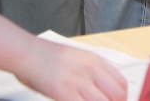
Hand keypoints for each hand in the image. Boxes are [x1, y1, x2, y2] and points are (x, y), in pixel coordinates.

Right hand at [13, 38, 127, 100]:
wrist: (26, 53)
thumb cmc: (47, 55)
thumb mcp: (78, 56)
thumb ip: (92, 70)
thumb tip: (103, 87)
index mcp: (96, 60)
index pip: (121, 83)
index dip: (123, 97)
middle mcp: (90, 70)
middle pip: (117, 95)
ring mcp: (78, 82)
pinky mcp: (63, 93)